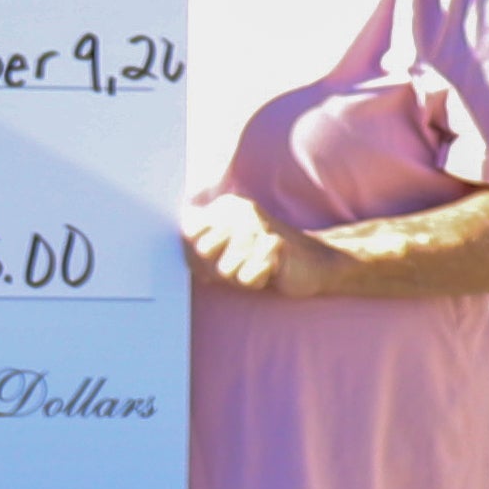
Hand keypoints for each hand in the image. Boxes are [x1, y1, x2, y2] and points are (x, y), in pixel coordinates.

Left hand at [186, 194, 341, 297]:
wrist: (314, 262)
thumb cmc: (262, 259)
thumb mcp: (224, 252)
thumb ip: (196, 249)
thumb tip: (175, 253)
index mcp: (224, 207)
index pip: (188, 234)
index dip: (197, 256)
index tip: (216, 259)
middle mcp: (239, 210)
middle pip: (203, 251)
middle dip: (218, 267)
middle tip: (242, 264)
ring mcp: (258, 224)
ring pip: (224, 267)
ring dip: (239, 276)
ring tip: (257, 266)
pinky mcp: (275, 244)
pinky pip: (246, 277)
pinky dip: (256, 281)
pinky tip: (271, 271)